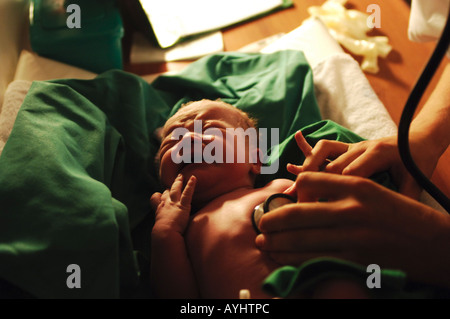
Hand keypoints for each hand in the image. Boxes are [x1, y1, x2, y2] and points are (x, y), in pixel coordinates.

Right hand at [150, 174, 196, 233]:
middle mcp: (165, 204)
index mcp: (159, 210)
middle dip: (171, 186)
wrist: (164, 233)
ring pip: (175, 189)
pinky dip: (190, 185)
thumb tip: (161, 234)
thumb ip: (162, 227)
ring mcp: (174, 204)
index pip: (158, 198)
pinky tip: (194, 178)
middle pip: (167, 192)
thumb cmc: (162, 234)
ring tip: (182, 176)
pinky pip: (187, 193)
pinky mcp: (182, 205)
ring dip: (178, 182)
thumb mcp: (159, 229)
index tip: (162, 195)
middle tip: (176, 179)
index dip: (161, 196)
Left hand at [256, 172, 449, 287]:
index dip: (292, 192)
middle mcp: (351, 207)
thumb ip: (341, 191)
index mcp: (356, 184)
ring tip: (264, 242)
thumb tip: (305, 196)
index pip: (307, 180)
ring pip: (300, 238)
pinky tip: (283, 258)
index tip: (285, 202)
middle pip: (297, 211)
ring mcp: (353, 234)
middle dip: (272, 219)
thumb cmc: (402, 215)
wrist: (435, 243)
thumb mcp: (374, 191)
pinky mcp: (356, 259)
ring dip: (276, 242)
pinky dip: (293, 259)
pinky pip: (314, 258)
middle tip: (261, 224)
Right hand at [286, 131, 438, 198]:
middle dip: (315, 183)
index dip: (335, 190)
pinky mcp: (347, 147)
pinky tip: (293, 158)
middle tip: (302, 203)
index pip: (349, 173)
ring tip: (296, 184)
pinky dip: (308, 151)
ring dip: (307, 166)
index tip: (323, 208)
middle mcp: (361, 147)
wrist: (418, 139)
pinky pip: (324, 147)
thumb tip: (390, 221)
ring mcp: (352, 146)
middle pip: (332, 165)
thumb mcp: (415, 181)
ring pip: (322, 151)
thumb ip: (404, 198)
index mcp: (377, 153)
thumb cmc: (417, 161)